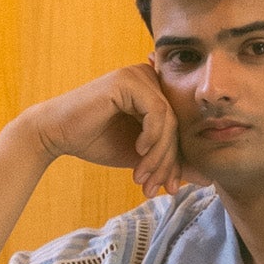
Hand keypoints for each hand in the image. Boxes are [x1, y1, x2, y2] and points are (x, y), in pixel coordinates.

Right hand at [25, 65, 204, 192]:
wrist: (56, 134)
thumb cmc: (95, 141)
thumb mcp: (141, 156)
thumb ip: (171, 162)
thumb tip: (207, 179)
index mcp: (155, 91)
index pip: (179, 128)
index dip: (177, 161)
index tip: (169, 188)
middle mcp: (150, 77)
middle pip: (177, 125)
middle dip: (168, 162)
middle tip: (156, 188)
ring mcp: (139, 75)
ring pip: (169, 121)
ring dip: (159, 155)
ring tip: (143, 177)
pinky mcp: (127, 80)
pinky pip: (156, 111)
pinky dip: (152, 137)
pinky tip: (138, 152)